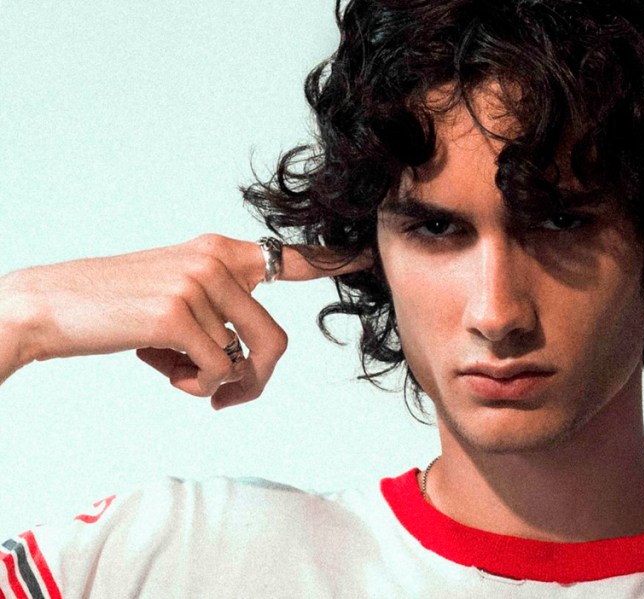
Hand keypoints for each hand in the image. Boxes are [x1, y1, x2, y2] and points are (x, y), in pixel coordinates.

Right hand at [0, 234, 369, 407]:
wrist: (47, 307)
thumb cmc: (114, 310)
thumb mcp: (174, 296)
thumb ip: (219, 313)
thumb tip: (246, 364)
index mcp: (218, 252)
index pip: (286, 257)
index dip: (331, 262)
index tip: (367, 257)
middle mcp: (215, 260)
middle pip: (275, 340)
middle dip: (255, 380)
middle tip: (224, 397)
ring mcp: (197, 284)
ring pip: (245, 359)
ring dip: (216, 384)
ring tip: (176, 374)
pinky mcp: (178, 313)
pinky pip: (215, 371)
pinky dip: (193, 385)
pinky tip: (159, 368)